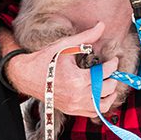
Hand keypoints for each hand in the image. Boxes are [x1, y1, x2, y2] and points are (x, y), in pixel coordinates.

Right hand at [4, 23, 124, 116]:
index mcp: (77, 78)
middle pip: (107, 88)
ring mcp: (74, 105)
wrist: (27, 75)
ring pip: (103, 105)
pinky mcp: (71, 110)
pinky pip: (93, 113)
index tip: (113, 59)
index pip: (105, 72)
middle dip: (113, 77)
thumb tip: (101, 25)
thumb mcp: (65, 45)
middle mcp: (77, 95)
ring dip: (110, 94)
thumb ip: (86, 36)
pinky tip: (101, 95)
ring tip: (110, 83)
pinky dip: (101, 105)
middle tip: (112, 70)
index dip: (113, 64)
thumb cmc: (45, 59)